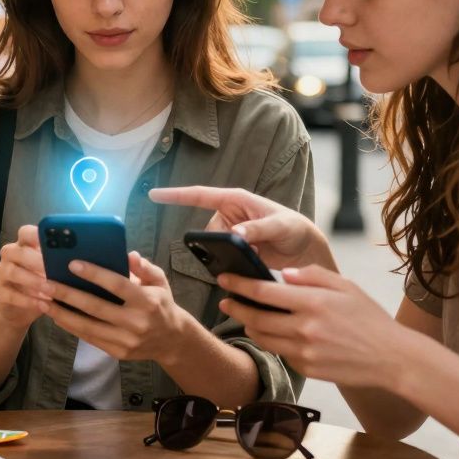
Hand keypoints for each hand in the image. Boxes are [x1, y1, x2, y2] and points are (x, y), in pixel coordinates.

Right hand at [0, 225, 51, 329]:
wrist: (19, 309)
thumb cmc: (41, 285)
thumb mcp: (52, 273)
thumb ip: (59, 263)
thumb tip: (81, 259)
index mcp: (23, 245)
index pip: (25, 233)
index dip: (36, 234)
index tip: (52, 240)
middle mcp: (9, 255)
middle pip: (17, 251)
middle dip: (36, 260)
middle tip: (53, 269)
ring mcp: (0, 272)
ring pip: (12, 271)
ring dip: (32, 280)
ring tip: (49, 289)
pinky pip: (9, 294)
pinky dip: (26, 299)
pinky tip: (42, 304)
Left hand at [41, 252, 191, 363]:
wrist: (172, 341)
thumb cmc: (161, 304)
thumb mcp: (160, 282)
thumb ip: (144, 268)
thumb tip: (128, 255)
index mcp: (147, 301)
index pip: (117, 285)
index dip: (94, 274)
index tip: (72, 263)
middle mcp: (136, 323)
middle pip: (96, 308)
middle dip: (68, 295)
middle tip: (46, 283)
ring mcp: (126, 340)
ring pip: (87, 327)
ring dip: (62, 314)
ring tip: (42, 300)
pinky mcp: (118, 352)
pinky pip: (89, 338)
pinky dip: (71, 326)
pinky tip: (56, 315)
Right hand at [150, 186, 331, 270]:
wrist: (305, 249)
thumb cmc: (295, 228)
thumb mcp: (280, 226)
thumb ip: (258, 228)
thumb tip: (236, 233)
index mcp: (236, 200)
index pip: (199, 195)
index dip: (175, 195)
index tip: (153, 194)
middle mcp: (229, 215)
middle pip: (207, 231)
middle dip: (218, 243)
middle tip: (249, 248)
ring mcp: (230, 233)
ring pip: (213, 247)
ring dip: (227, 255)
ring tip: (255, 255)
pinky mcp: (233, 250)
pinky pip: (220, 257)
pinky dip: (230, 263)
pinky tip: (251, 263)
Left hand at [218, 265, 406, 388]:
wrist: (391, 358)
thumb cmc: (369, 318)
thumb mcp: (346, 286)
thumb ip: (313, 275)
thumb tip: (285, 274)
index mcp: (313, 302)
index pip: (264, 292)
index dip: (239, 285)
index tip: (225, 279)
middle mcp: (305, 328)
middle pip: (256, 318)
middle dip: (235, 307)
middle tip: (225, 300)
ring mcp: (305, 351)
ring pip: (263, 338)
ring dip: (249, 326)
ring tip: (244, 316)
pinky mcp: (307, 369)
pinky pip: (280, 353)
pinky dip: (271, 342)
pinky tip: (271, 333)